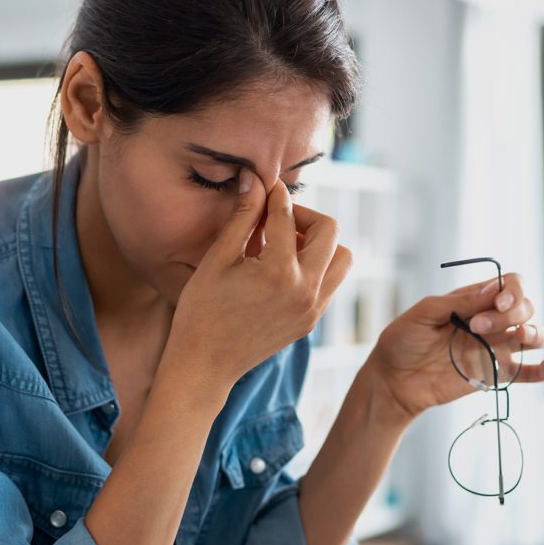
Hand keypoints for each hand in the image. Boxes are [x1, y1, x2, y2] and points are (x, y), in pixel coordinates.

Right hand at [166, 169, 353, 386]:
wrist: (204, 365)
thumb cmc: (201, 311)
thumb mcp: (217, 259)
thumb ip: (242, 217)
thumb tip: (254, 179)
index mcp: (279, 271)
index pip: (287, 216)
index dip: (274, 194)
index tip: (265, 185)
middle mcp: (305, 290)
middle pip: (330, 231)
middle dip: (305, 215)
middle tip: (277, 218)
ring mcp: (313, 308)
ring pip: (342, 258)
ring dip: (320, 243)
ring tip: (286, 244)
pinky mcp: (311, 321)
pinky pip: (331, 282)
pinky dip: (317, 266)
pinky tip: (284, 267)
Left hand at [364, 273, 543, 419]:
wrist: (393, 380)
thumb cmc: (402, 341)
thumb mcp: (423, 314)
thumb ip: (458, 302)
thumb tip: (493, 290)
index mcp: (473, 300)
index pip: (510, 285)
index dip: (512, 291)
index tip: (497, 302)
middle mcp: (490, 321)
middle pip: (525, 307)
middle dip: (510, 313)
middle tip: (477, 327)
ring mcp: (495, 347)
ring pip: (533, 335)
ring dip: (535, 332)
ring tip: (520, 336)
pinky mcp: (495, 374)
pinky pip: (527, 372)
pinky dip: (543, 369)